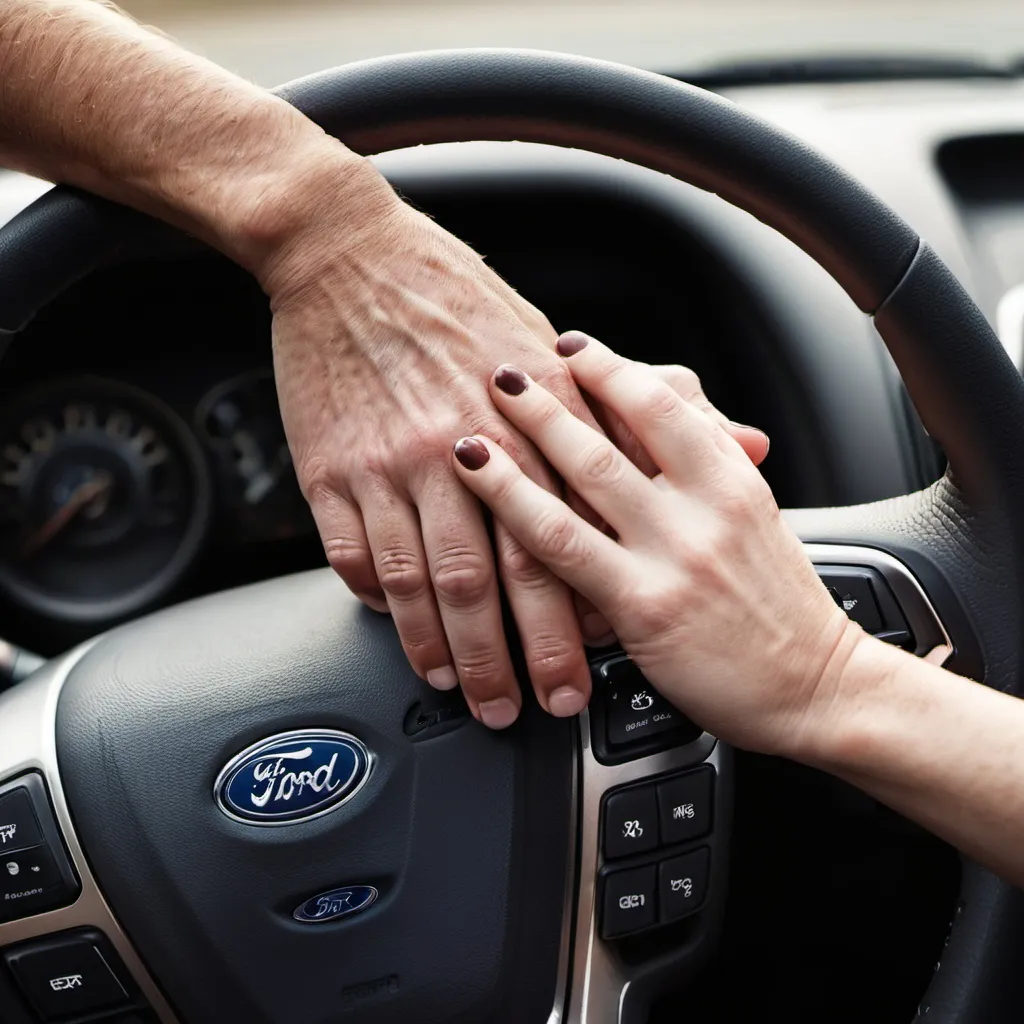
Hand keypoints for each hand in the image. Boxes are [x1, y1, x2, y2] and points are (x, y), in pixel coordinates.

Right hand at [261, 166, 767, 729]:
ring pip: (426, 582)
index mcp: (536, 420)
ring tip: (466, 689)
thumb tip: (748, 441)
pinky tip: (402, 632)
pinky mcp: (333, 468)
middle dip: (521, 655)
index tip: (601, 662)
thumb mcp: (561, 344)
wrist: (349, 254)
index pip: (574, 534)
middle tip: (536, 708)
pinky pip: (356, 558)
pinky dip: (381, 604)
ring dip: (448, 649)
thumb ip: (655, 407)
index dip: (586, 611)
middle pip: (500, 577)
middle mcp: (464, 447)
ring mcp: (393, 461)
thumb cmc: (455, 298)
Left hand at [451, 332, 863, 753]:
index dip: (611, 370)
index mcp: (734, 478)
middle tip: (507, 364)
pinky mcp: (645, 604)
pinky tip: (482, 481)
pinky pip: (565, 544)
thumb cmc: (783, 609)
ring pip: (588, 472)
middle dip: (556, 388)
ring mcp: (676, 551)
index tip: (571, 349)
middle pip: (621, 424)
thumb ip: (716, 469)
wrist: (818, 687)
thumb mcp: (758, 521)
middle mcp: (706, 503)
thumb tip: (686, 418)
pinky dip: (516, 503)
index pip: (666, 401)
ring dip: (528, 431)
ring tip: (483, 406)